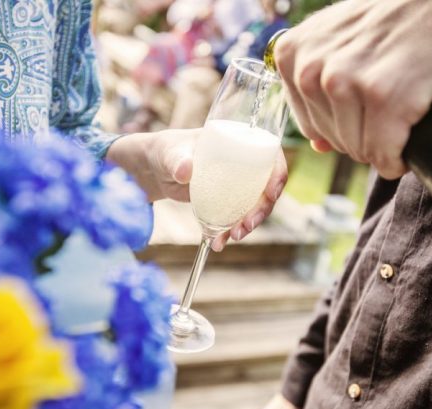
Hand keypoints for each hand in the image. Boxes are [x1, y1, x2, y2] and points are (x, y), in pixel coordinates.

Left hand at [108, 129, 287, 251]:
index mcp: (238, 142)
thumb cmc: (164, 151)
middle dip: (262, 209)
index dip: (277, 175)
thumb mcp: (170, 153)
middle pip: (266, 187)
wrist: (154, 170)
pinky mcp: (226, 201)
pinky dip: (229, 231)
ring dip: (248, 224)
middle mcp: (244, 163)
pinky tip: (218, 242)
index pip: (270, 156)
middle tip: (245, 226)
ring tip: (233, 237)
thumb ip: (177, 160)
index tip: (271, 194)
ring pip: (254, 206)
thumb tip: (185, 171)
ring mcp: (237, 184)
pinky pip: (236, 217)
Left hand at [274, 0, 431, 178]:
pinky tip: (408, 146)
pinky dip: (398, 160)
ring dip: (383, 148)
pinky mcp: (383, 97)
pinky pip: (384, 155)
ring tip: (402, 116)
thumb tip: (317, 146)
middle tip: (390, 110)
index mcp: (292, 54)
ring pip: (358, 150)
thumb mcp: (340, 41)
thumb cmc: (394, 23)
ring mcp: (345, 82)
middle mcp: (312, 68)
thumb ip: (318, 87)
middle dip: (364, 137)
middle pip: (334, 140)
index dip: (343, 126)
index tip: (367, 108)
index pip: (311, 126)